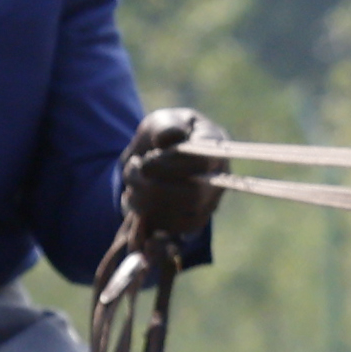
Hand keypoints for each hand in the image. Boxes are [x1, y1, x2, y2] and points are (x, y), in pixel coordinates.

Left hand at [119, 104, 226, 243]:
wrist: (153, 158)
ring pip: (177, 216)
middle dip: (152, 183)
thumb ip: (167, 126)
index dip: (171, 163)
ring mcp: (207, 207)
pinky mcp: (190, 226)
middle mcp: (219, 182)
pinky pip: (167, 230)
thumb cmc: (163, 135)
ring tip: (131, 177)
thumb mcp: (162, 121)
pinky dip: (142, 214)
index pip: (203, 163)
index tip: (147, 157)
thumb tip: (170, 138)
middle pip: (192, 195)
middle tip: (135, 167)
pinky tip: (135, 196)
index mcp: (216, 151)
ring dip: (142, 197)